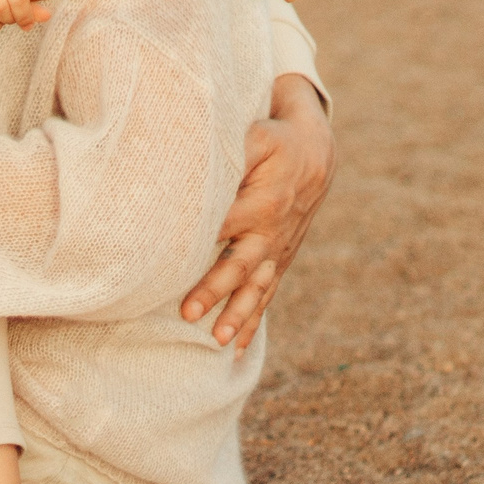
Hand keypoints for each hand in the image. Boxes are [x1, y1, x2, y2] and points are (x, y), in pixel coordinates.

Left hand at [181, 75, 333, 350]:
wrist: (316, 151)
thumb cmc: (274, 138)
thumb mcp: (255, 134)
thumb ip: (230, 150)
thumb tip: (196, 160)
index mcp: (265, 200)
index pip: (223, 225)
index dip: (198, 242)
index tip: (167, 262)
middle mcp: (273, 231)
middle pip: (240, 264)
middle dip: (215, 290)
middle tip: (188, 312)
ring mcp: (278, 250)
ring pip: (256, 288)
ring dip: (237, 316)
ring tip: (218, 341)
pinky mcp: (280, 260)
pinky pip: (267, 294)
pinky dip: (253, 321)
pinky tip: (237, 348)